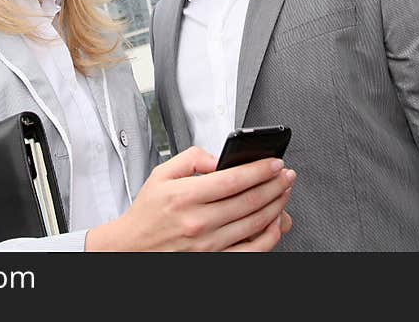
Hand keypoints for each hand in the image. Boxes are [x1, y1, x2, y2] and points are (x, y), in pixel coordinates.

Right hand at [85, 146, 295, 250]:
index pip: (234, 179)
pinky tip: (275, 222)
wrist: (132, 247)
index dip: (260, 169)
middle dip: (275, 184)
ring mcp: (208, 244)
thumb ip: (191, 158)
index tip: (274, 162)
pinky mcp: (214, 259)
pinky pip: (251, 251)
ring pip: (255, 224)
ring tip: (284, 192)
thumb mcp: (161, 174)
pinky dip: (269, 237)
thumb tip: (218, 158)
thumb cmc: (148, 213)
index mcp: (186, 196)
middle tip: (286, 174)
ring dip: (277, 206)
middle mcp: (199, 221)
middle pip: (250, 200)